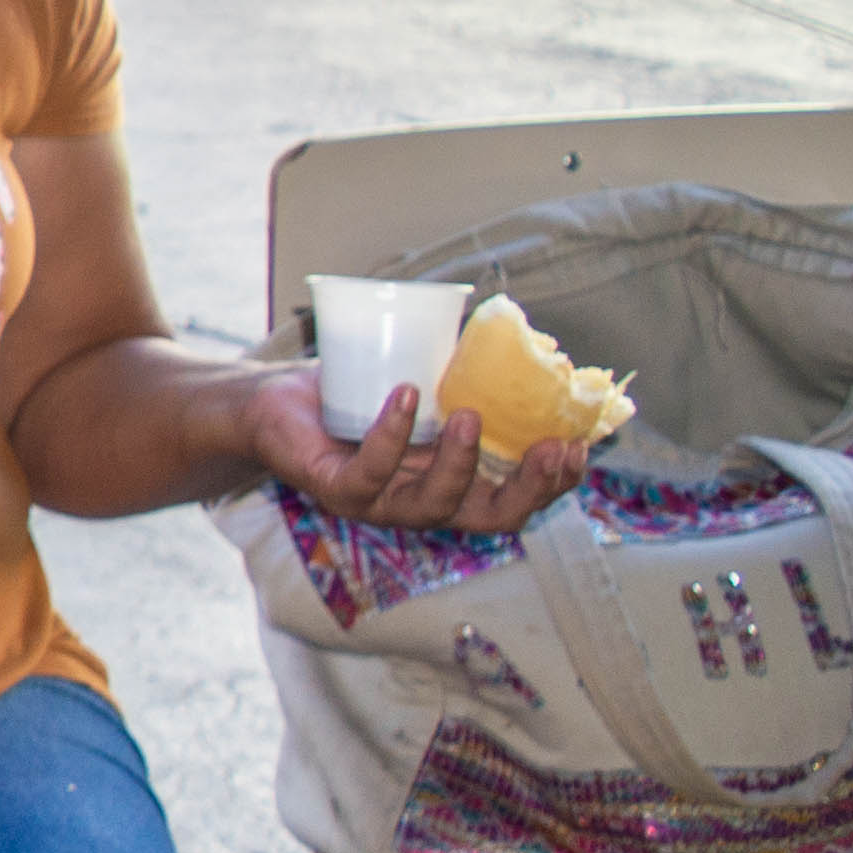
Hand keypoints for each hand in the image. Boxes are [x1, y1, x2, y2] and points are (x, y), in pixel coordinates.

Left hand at [236, 366, 585, 535]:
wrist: (274, 402)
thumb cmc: (356, 393)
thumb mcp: (426, 380)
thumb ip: (472, 371)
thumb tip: (530, 335)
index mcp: (453, 481)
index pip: (514, 499)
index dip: (552, 483)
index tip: (578, 446)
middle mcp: (422, 500)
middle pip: (488, 517)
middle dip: (527, 489)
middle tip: (550, 448)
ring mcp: (378, 501)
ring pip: (431, 504)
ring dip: (458, 463)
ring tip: (470, 414)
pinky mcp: (335, 488)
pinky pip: (368, 472)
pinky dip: (392, 435)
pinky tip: (406, 397)